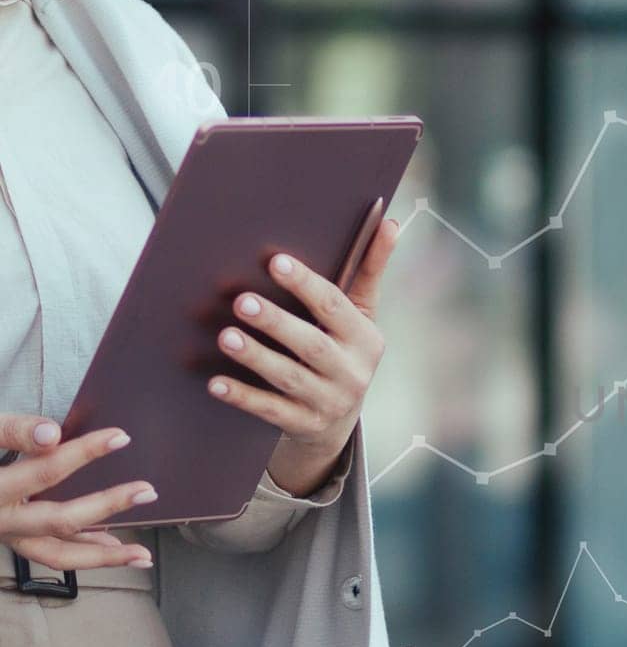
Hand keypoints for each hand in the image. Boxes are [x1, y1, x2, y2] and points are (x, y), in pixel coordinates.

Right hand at [0, 415, 155, 570]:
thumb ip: (9, 431)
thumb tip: (53, 433)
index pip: (43, 472)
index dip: (84, 452)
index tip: (121, 437)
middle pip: (59, 520)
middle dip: (108, 506)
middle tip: (149, 490)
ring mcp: (5, 535)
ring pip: (56, 555)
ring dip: (103, 556)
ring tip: (142, 554)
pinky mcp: (12, 538)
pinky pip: (50, 553)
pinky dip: (83, 550)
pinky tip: (112, 543)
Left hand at [208, 217, 400, 496]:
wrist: (337, 421)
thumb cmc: (344, 350)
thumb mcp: (361, 314)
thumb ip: (370, 269)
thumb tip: (391, 222)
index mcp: (366, 339)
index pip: (336, 308)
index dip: (307, 286)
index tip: (276, 262)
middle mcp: (352, 372)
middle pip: (312, 346)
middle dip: (278, 323)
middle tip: (242, 301)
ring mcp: (328, 402)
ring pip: (290, 378)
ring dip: (257, 357)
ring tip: (226, 336)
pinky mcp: (303, 424)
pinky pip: (271, 411)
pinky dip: (244, 397)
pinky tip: (216, 384)